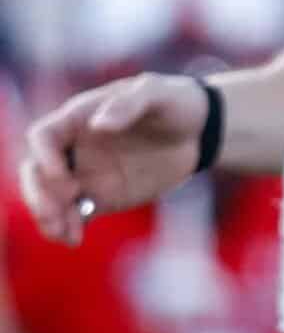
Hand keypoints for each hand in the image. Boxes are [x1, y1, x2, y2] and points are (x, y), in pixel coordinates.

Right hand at [16, 73, 207, 244]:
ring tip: (65, 233)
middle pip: (36, 172)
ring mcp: (84, 173)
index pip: (43, 136)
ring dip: (49, 217)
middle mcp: (74, 147)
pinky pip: (72, 215)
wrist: (199, 131)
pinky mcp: (99, 196)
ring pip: (49, 198)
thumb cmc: (175, 102)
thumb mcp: (158, 93)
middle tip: (58, 212)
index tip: (66, 178)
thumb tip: (97, 125)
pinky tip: (74, 239)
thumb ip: (129, 104)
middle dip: (39, 194)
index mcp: (79, 118)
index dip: (44, 158)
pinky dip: (66, 228)